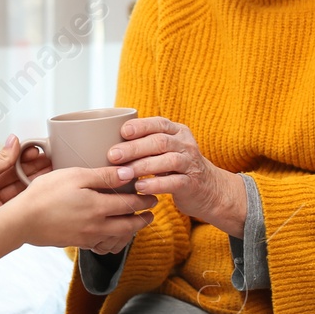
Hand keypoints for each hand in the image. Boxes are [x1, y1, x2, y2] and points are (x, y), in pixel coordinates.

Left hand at [0, 136, 53, 229]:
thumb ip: (0, 159)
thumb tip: (15, 141)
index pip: (9, 163)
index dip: (24, 157)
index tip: (38, 150)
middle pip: (18, 176)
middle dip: (35, 167)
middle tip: (52, 159)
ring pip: (22, 190)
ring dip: (37, 180)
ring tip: (52, 170)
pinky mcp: (4, 218)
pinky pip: (21, 205)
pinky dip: (32, 196)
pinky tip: (44, 188)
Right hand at [11, 166, 156, 252]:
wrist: (22, 221)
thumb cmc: (45, 194)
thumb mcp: (75, 176)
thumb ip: (103, 175)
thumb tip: (129, 173)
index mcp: (99, 207)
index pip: (131, 204)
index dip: (145, 200)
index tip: (153, 196)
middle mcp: (97, 226)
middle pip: (129, 225)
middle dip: (143, 219)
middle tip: (151, 213)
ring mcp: (88, 237)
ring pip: (118, 238)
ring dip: (130, 231)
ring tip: (135, 224)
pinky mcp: (77, 243)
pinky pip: (103, 245)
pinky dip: (113, 241)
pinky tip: (111, 234)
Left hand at [107, 116, 246, 235]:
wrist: (209, 190)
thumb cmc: (176, 168)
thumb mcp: (165, 149)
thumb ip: (145, 142)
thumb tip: (106, 139)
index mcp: (177, 131)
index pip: (158, 123)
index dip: (140, 126)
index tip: (122, 132)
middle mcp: (185, 144)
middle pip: (160, 141)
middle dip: (134, 148)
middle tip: (113, 155)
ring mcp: (190, 164)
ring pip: (167, 161)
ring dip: (142, 167)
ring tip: (123, 174)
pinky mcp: (192, 184)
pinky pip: (173, 182)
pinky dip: (155, 185)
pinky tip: (140, 188)